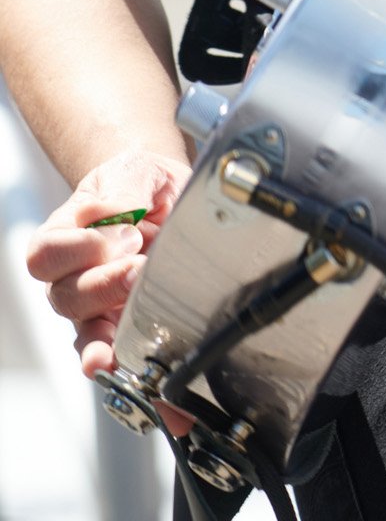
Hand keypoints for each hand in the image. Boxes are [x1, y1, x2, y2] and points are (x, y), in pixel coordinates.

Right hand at [26, 148, 193, 428]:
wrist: (168, 197)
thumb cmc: (142, 184)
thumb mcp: (136, 171)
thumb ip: (127, 188)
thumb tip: (122, 216)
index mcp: (64, 235)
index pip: (47, 253)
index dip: (79, 247)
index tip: (118, 232)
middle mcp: (72, 277)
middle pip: (67, 297)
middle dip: (105, 284)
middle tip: (140, 266)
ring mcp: (96, 309)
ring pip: (87, 333)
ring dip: (111, 334)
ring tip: (131, 332)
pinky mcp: (122, 328)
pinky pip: (115, 356)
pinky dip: (128, 370)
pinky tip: (140, 384)